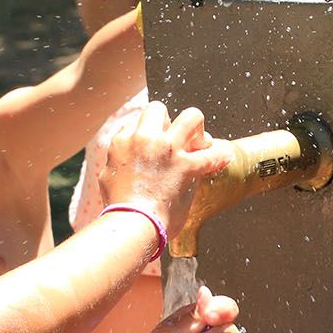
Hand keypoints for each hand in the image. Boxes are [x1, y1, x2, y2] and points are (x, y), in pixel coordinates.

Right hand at [100, 100, 229, 238]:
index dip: (148, 136)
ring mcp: (168, 150)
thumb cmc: (118, 208)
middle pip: (158, 109)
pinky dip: (221, 155)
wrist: (131, 223)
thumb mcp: (107, 178)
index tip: (155, 149)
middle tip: (176, 140)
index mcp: (122, 142)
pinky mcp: (187, 166)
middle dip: (169, 122)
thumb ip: (115, 164)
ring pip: (191, 117)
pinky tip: (225, 156)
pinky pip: (213, 153)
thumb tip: (119, 163)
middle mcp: (145, 138)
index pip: (137, 124)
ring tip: (200, 143)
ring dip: (198, 128)